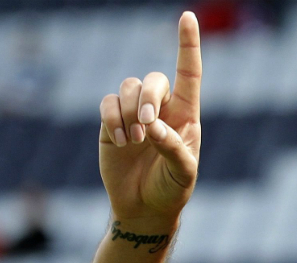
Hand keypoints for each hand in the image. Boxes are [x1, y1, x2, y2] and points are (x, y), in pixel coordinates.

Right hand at [99, 12, 202, 223]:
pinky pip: (107, 104)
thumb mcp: (183, 174)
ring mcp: (134, 114)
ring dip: (130, 113)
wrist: (144, 208)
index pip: (188, 74)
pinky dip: (112, 119)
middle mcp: (161, 109)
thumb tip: (154, 127)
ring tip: (134, 142)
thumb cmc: (172, 189)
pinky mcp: (111, 123)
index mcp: (186, 116)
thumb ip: (173, 148)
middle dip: (148, 99)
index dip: (188, 45)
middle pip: (153, 80)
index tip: (187, 17)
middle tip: (147, 128)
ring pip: (128, 88)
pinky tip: (121, 142)